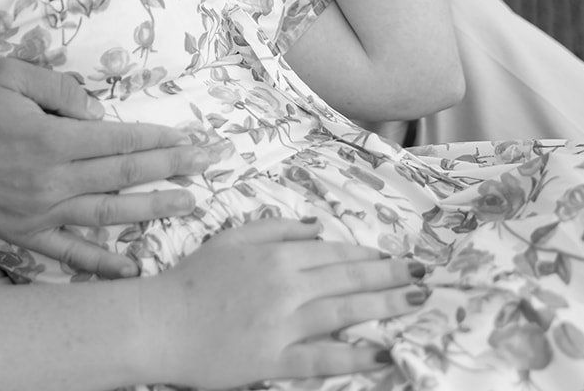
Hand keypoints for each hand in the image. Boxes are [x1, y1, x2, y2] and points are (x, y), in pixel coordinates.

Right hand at [0, 59, 208, 277]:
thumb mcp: (7, 75)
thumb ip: (60, 87)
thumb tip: (97, 111)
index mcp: (52, 139)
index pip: (121, 139)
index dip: (162, 138)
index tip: (195, 138)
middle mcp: (53, 181)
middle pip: (125, 174)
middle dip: (174, 167)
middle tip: (214, 164)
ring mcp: (41, 212)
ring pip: (109, 214)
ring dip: (153, 208)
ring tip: (191, 203)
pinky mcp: (25, 232)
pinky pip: (70, 252)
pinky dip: (102, 264)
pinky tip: (132, 269)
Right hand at [142, 218, 420, 385]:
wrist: (160, 323)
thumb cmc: (193, 280)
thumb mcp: (231, 240)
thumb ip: (273, 228)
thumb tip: (315, 226)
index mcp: (274, 255)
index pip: (334, 253)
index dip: (370, 256)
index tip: (396, 258)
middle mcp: (284, 285)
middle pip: (348, 279)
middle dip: (390, 277)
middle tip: (423, 276)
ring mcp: (281, 323)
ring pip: (343, 311)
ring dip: (384, 306)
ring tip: (414, 303)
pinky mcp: (273, 358)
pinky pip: (322, 357)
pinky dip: (353, 355)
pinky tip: (381, 352)